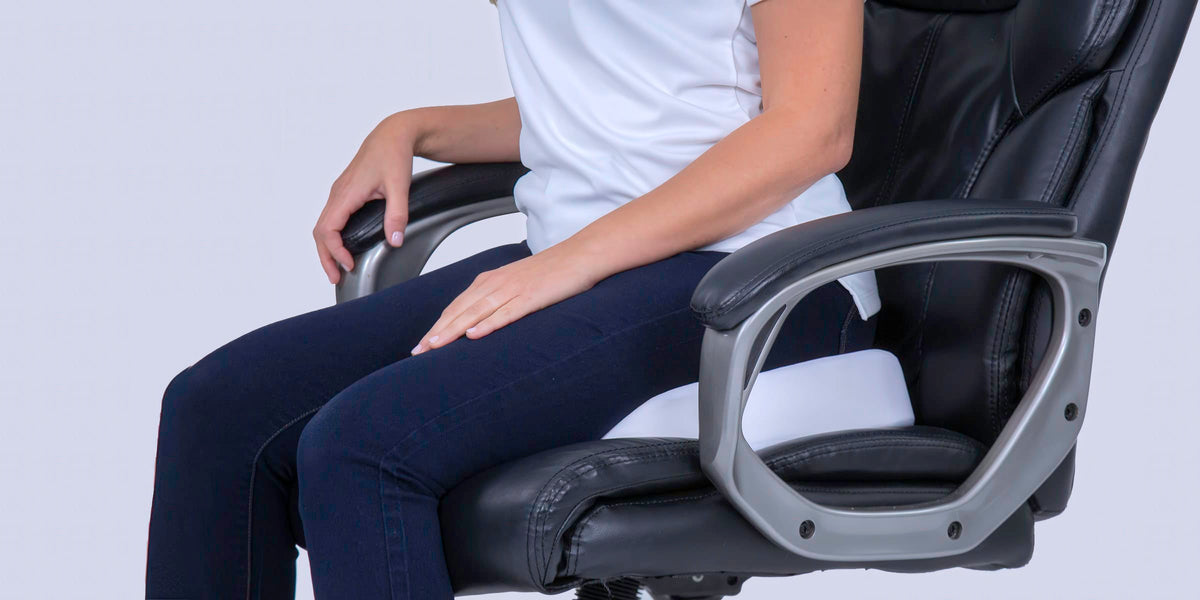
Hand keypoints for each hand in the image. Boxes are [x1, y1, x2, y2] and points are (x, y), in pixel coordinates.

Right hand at [313, 113, 418, 283]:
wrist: (393, 135)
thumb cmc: (394, 155)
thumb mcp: (400, 185)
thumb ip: (397, 214)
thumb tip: (395, 240)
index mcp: (346, 193)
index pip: (328, 229)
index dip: (334, 251)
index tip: (348, 265)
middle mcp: (338, 193)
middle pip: (320, 231)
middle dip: (325, 257)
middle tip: (336, 278)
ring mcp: (339, 193)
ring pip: (323, 225)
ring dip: (327, 248)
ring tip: (337, 268)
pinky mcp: (345, 193)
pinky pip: (331, 219)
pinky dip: (332, 237)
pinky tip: (342, 247)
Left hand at [410, 245, 605, 354]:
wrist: (581, 255)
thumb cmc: (553, 271)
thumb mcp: (519, 283)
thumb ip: (500, 299)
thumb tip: (483, 321)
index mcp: (491, 280)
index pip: (457, 306)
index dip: (438, 325)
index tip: (423, 344)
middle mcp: (496, 283)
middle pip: (459, 310)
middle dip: (437, 332)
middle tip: (418, 351)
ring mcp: (513, 290)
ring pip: (475, 313)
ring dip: (452, 330)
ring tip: (435, 346)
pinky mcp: (530, 297)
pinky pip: (505, 313)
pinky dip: (487, 324)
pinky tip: (473, 335)